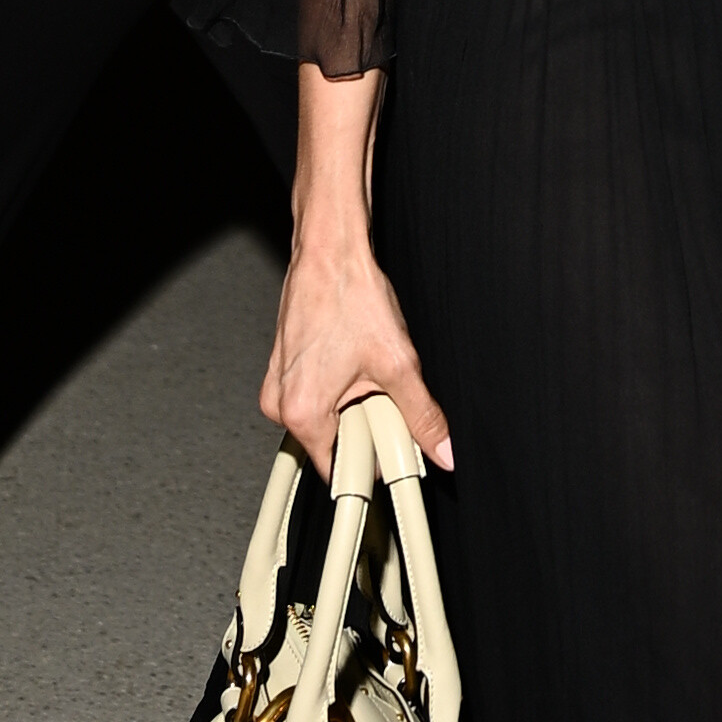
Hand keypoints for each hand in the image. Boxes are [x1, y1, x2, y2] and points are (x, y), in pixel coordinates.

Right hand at [262, 217, 453, 472]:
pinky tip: (354, 361)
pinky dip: (342, 388)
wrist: (328, 252)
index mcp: (302, 412)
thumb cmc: (348, 295)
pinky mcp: (283, 370)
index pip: (340, 469)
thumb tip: (442, 448)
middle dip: (367, 426)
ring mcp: (279, 386)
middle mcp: (280, 404)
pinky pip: (318, 397)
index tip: (396, 448)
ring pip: (329, 418)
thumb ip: (422, 415)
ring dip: (356, 405)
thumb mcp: (398, 364)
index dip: (375, 460)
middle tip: (387, 394)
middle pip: (336, 442)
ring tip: (368, 370)